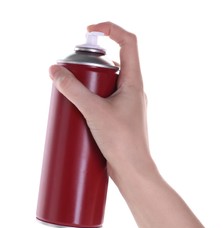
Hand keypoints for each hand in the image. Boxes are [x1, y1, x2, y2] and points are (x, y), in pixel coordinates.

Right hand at [49, 22, 149, 178]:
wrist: (133, 170)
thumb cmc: (122, 142)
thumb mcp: (94, 111)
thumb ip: (73, 89)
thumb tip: (55, 71)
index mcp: (134, 82)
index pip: (128, 43)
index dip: (110, 30)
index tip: (90, 32)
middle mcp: (133, 90)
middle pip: (114, 63)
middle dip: (91, 62)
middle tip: (73, 72)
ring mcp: (126, 104)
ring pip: (107, 84)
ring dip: (89, 83)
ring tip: (72, 93)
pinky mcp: (118, 117)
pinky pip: (104, 100)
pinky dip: (91, 99)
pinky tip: (79, 108)